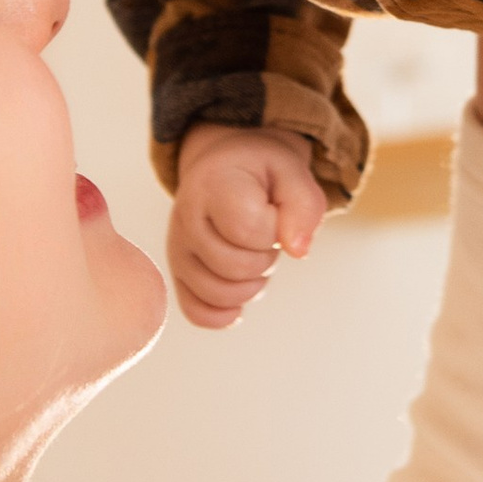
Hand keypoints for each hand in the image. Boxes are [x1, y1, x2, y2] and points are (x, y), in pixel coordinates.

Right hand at [170, 120, 329, 328]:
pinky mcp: (178, 273)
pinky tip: (239, 303)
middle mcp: (186, 217)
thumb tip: (298, 251)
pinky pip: (195, 311)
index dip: (275, 231)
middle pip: (236, 267)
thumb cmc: (261, 172)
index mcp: (213, 184)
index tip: (275, 213)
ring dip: (251, 286)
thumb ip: (304, 207)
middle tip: (267, 237)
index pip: (250, 229)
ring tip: (254, 258)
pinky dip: (222, 315)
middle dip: (266, 259)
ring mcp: (178, 247)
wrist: (225, 166)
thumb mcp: (292, 173)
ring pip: (218, 294)